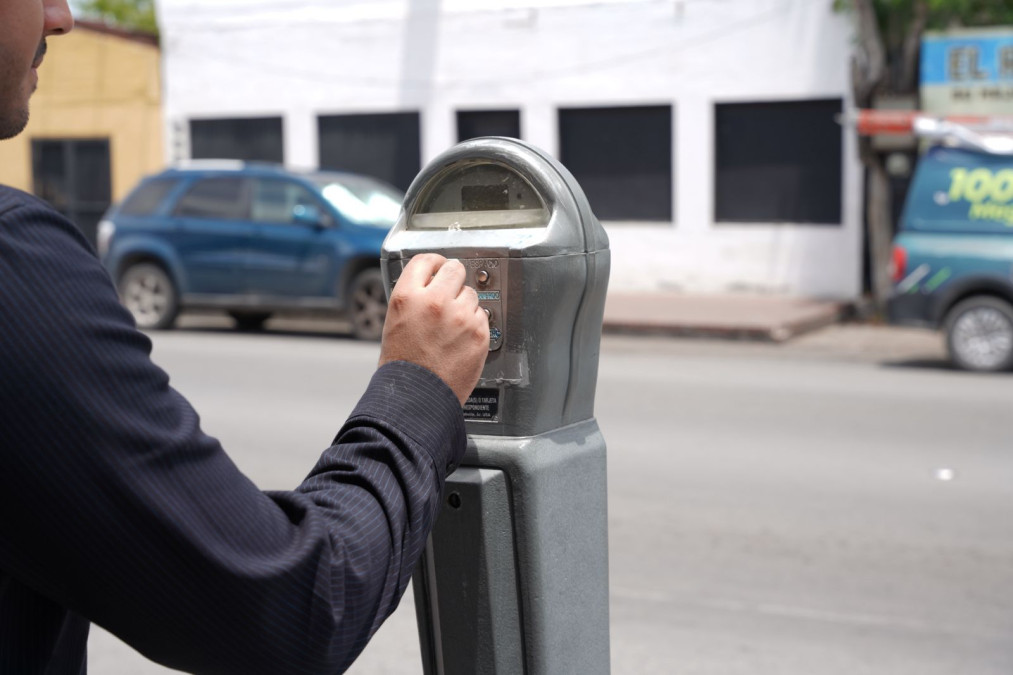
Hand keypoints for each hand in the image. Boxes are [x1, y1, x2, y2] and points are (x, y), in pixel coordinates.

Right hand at [379, 254, 489, 405]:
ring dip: (464, 304)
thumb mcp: (395, 321)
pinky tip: (460, 339)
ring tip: (452, 326)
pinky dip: (474, 324)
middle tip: (451, 292)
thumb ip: (413, 297)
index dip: (435, 263)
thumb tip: (431, 282)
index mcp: (407, 296)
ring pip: (471, 293)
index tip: (440, 267)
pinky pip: (481, 315)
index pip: (426, 260)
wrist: (417, 396)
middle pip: (455, 269)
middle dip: (453, 279)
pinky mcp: (479, 332)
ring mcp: (460, 317)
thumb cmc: (403, 365)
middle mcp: (434, 301)